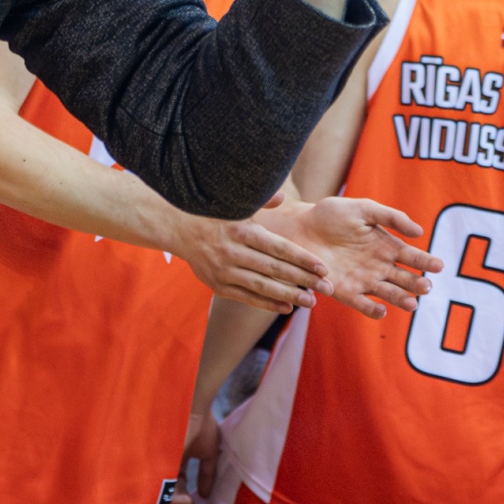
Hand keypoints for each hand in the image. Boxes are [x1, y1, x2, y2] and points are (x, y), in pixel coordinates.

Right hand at [169, 202, 328, 313]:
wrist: (178, 228)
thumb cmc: (215, 214)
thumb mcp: (236, 204)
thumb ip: (261, 201)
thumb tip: (283, 197)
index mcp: (242, 230)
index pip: (279, 247)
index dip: (302, 259)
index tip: (322, 268)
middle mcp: (233, 251)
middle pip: (274, 269)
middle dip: (302, 280)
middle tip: (325, 289)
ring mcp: (224, 270)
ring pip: (262, 286)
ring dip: (288, 295)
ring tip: (310, 302)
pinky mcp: (217, 284)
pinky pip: (246, 297)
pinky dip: (267, 303)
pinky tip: (286, 306)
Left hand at [170, 408, 222, 503]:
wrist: (194, 408)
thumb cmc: (201, 425)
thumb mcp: (208, 453)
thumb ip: (207, 474)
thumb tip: (205, 496)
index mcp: (176, 462)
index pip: (179, 487)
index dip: (191, 502)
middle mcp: (166, 466)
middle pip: (172, 495)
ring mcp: (162, 465)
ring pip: (167, 495)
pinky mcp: (160, 464)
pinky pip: (164, 488)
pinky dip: (176, 498)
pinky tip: (189, 499)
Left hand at [258, 197, 440, 318]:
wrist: (299, 227)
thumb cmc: (330, 215)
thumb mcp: (363, 209)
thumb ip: (391, 217)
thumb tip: (419, 231)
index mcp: (386, 246)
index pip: (412, 257)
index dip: (426, 261)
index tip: (439, 265)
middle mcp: (378, 266)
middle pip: (403, 279)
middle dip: (416, 284)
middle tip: (425, 286)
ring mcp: (363, 280)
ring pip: (388, 294)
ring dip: (400, 299)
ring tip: (411, 303)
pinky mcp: (345, 291)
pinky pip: (362, 304)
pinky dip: (372, 309)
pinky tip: (382, 310)